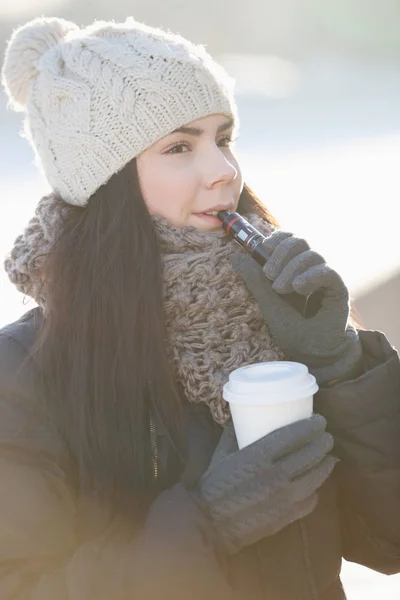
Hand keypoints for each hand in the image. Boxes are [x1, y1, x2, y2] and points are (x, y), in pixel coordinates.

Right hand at [196, 415, 335, 554]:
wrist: (210, 524)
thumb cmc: (214, 484)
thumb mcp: (222, 453)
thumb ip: (235, 433)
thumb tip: (243, 417)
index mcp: (259, 456)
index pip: (295, 435)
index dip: (311, 426)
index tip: (319, 420)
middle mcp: (276, 475)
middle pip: (310, 454)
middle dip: (323, 443)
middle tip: (326, 437)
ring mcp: (284, 497)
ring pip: (316, 477)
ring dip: (325, 465)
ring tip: (328, 458)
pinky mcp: (287, 516)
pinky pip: (310, 501)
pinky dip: (315, 490)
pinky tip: (314, 485)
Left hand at [230, 231, 361, 384]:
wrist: (312, 353)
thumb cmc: (291, 330)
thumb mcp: (268, 303)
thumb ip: (255, 280)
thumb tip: (235, 256)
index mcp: (292, 268)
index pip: (287, 240)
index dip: (276, 239)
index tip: (264, 248)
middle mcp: (309, 270)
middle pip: (299, 242)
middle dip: (281, 253)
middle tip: (268, 275)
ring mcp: (324, 278)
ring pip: (312, 255)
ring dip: (292, 269)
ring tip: (281, 289)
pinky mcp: (337, 289)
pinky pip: (326, 271)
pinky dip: (310, 276)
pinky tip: (299, 288)